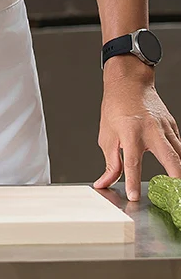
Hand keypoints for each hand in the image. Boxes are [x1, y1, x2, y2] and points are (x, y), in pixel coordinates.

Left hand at [94, 57, 180, 200]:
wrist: (129, 81)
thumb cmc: (115, 107)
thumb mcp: (107, 135)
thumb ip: (110, 163)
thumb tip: (105, 182)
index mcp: (130, 132)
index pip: (132, 162)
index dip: (133, 182)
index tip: (134, 196)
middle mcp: (151, 130)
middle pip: (171, 158)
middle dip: (176, 178)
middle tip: (176, 194)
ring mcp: (165, 128)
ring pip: (180, 154)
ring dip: (180, 170)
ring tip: (178, 187)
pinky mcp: (173, 126)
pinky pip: (179, 146)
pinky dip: (179, 158)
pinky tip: (176, 169)